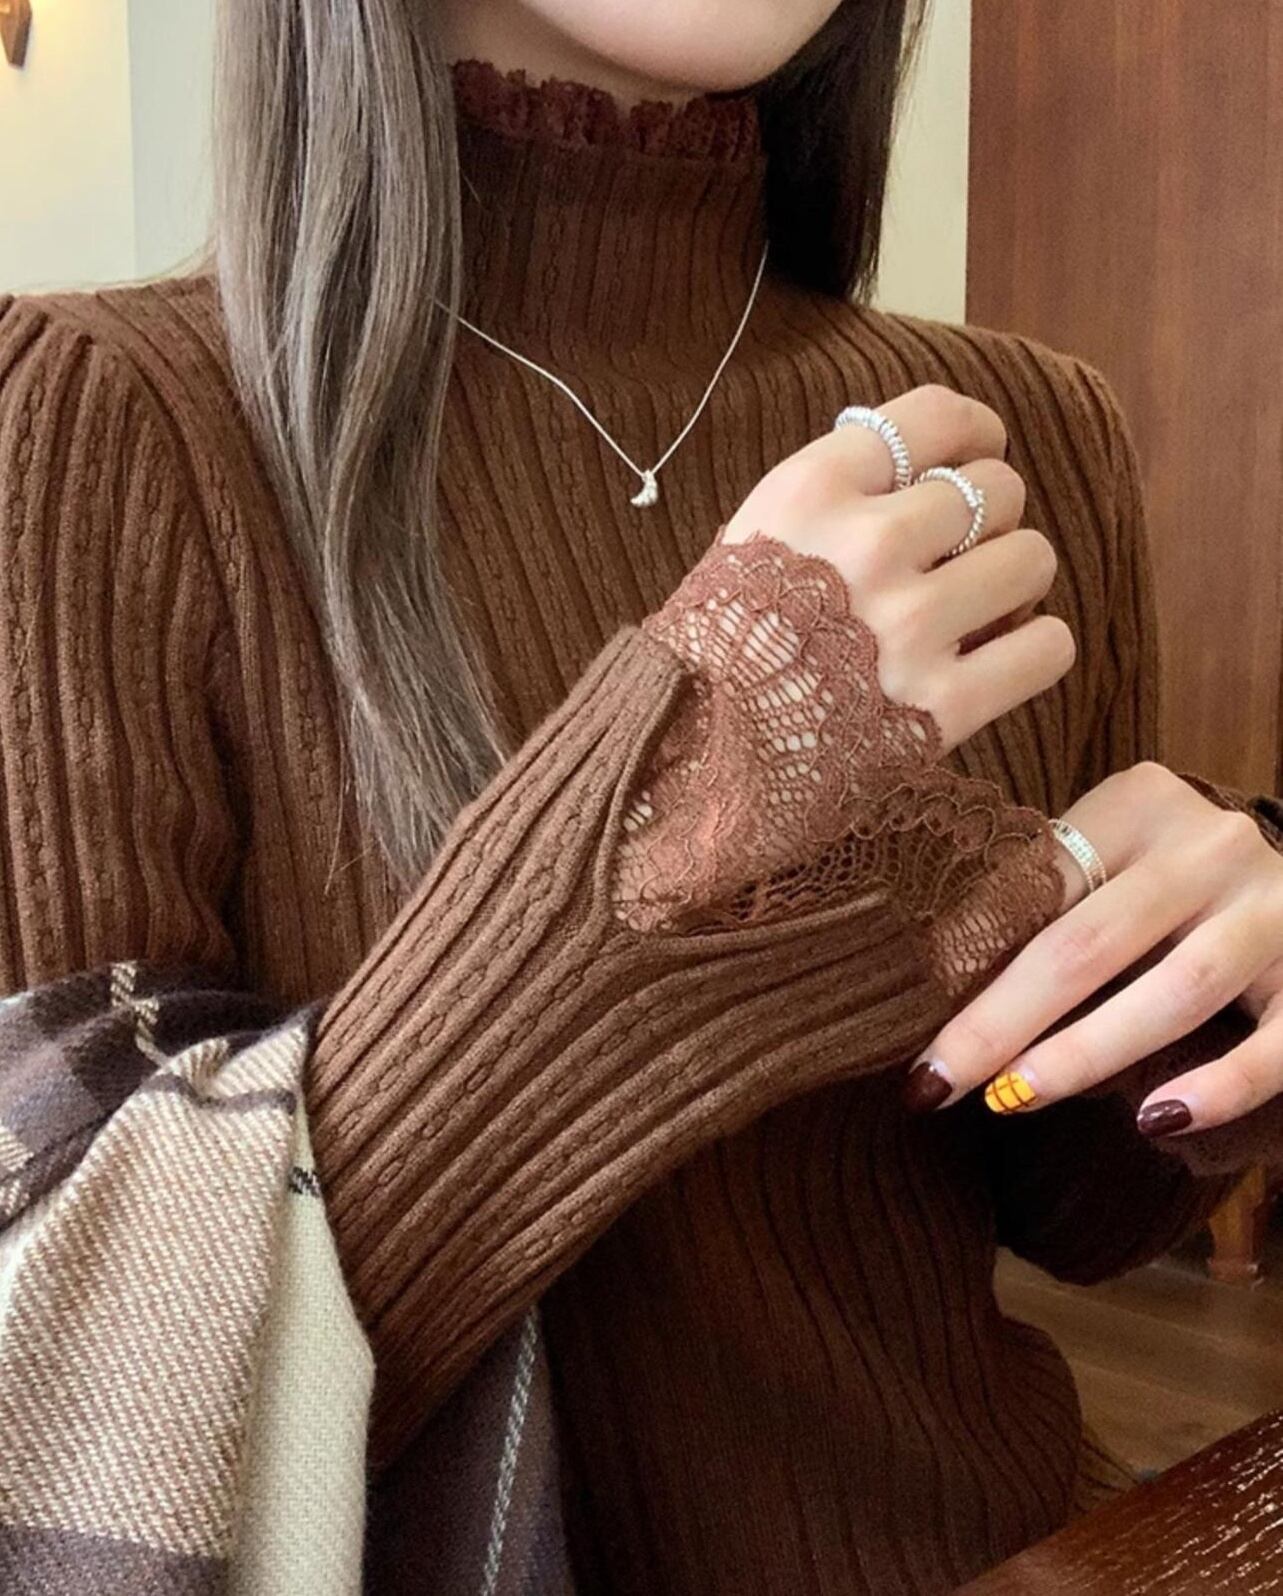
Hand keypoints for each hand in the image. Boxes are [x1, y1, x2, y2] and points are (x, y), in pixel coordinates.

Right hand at [721, 384, 1075, 755]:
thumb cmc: (718, 650)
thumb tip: (922, 465)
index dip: (977, 433)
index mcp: (812, 491)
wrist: (690, 761)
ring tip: (977, 611)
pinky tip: (999, 658)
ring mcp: (907, 627)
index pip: (938, 417)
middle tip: (958, 558)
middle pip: (996, 489)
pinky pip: (1048, 648)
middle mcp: (866, 546)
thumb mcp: (751, 540)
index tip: (977, 455)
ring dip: (1013, 582)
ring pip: (1032, 559)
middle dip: (988, 521)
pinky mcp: (940, 706)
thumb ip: (831, 496)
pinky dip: (1035, 649)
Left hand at [904, 761, 1282, 1134]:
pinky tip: (1154, 1119)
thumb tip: (937, 987)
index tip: (913, 1030)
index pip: (1034, 887)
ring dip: (1085, 1053)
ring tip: (1015, 1098)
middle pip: (1088, 944)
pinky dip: (1218, 1088)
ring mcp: (1271, 909)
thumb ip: (1042, 894)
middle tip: (938, 1082)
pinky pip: (1275, 1044)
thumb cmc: (1172, 875)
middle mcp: (1208, 847)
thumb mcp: (1110, 854)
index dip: (964, 961)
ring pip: (1174, 991)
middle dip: (1002, 1022)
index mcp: (1138, 807)